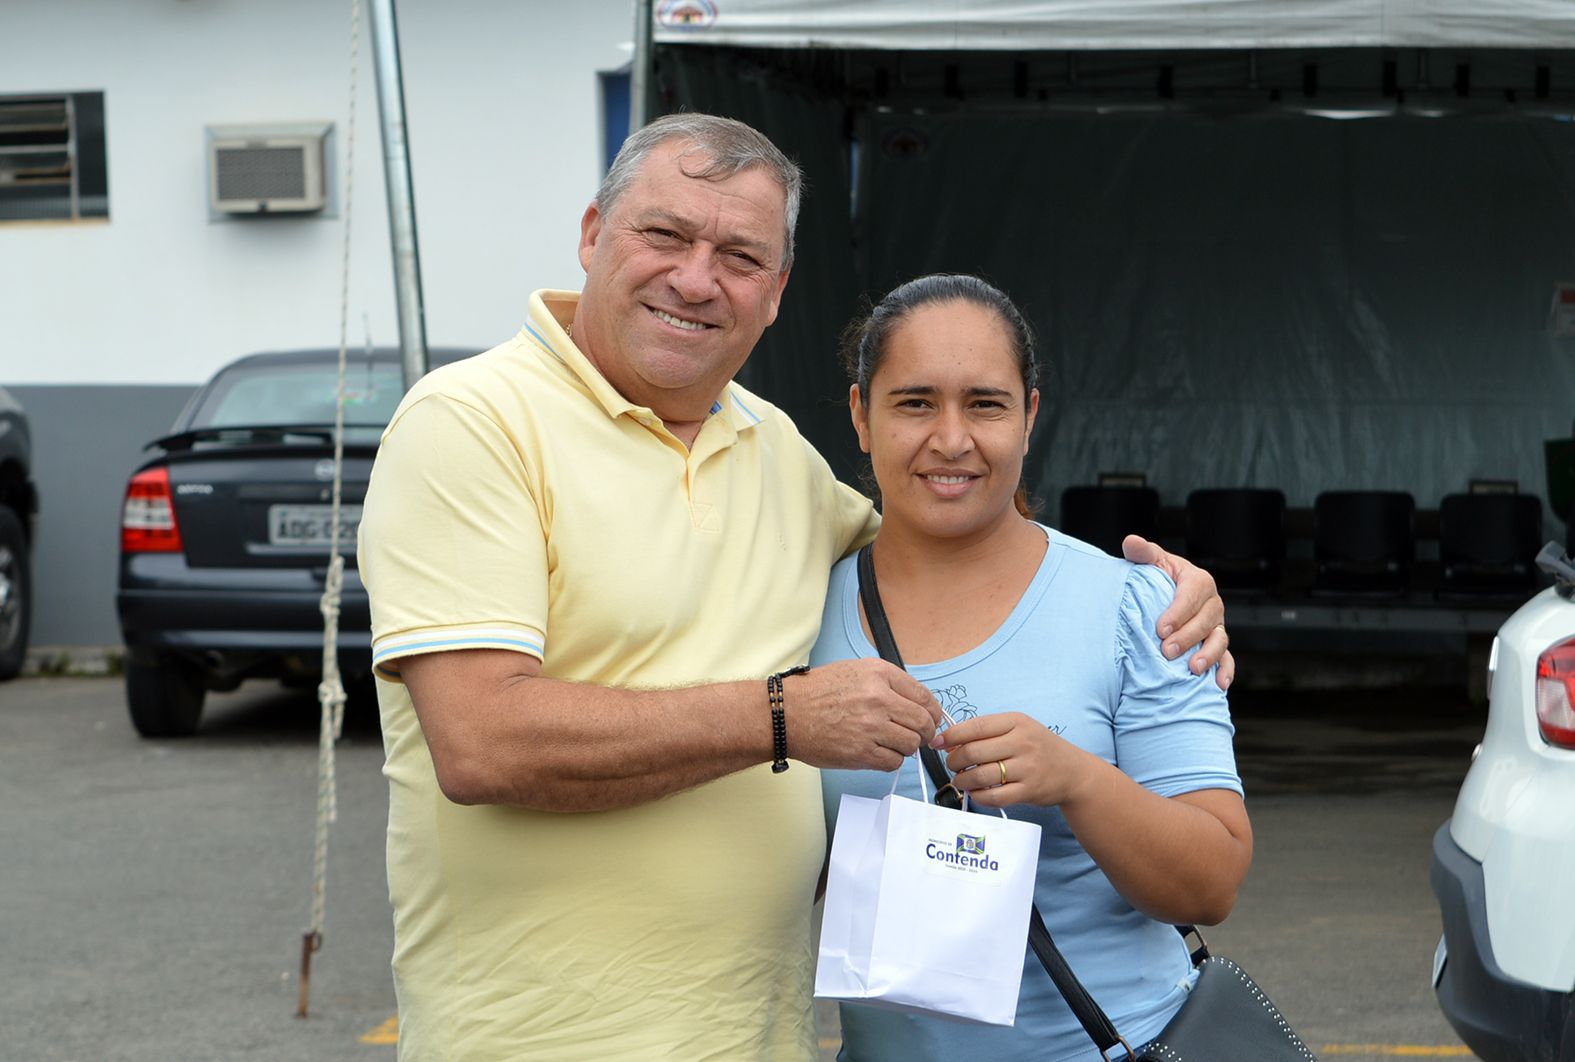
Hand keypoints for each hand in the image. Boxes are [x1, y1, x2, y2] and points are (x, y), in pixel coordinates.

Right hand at [784, 659, 941, 771]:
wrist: (786, 714)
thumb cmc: (816, 693)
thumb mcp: (855, 671)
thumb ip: (887, 683)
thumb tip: (917, 703)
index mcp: (879, 674)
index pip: (924, 696)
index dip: (933, 712)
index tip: (931, 719)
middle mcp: (878, 698)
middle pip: (923, 722)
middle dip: (925, 732)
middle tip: (917, 736)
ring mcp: (871, 727)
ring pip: (911, 744)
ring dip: (906, 747)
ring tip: (890, 743)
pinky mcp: (862, 752)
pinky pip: (893, 761)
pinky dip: (891, 760)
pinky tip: (878, 752)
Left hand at [927, 711, 1091, 808]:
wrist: (1073, 772)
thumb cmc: (1039, 748)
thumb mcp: (1018, 729)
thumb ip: (987, 733)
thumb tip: (949, 742)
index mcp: (1017, 722)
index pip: (975, 726)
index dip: (951, 736)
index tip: (937, 743)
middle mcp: (1022, 743)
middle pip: (973, 752)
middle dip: (954, 760)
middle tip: (952, 764)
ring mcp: (1027, 768)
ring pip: (980, 776)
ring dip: (962, 780)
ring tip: (961, 779)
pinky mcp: (1028, 791)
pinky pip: (993, 797)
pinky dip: (978, 796)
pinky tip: (975, 792)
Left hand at [1122, 534, 1233, 690]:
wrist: (1162, 596)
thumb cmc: (1156, 579)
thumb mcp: (1150, 563)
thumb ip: (1143, 553)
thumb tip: (1131, 542)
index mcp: (1197, 581)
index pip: (1192, 595)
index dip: (1178, 612)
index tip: (1160, 628)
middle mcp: (1212, 603)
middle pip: (1206, 620)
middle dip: (1188, 637)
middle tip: (1167, 650)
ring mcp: (1217, 625)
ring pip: (1219, 640)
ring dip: (1209, 655)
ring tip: (1193, 668)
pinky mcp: (1217, 643)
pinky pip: (1227, 658)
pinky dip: (1226, 671)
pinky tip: (1218, 685)